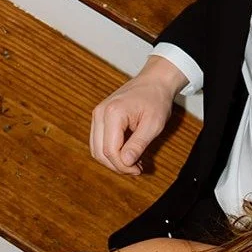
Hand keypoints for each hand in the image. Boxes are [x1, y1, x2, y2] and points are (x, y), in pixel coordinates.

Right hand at [89, 56, 186, 174]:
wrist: (154, 81)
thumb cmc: (156, 100)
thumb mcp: (153, 124)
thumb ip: (139, 144)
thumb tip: (126, 163)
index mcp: (113, 114)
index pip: (110, 151)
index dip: (123, 166)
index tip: (138, 170)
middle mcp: (100, 113)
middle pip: (99, 152)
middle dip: (117, 166)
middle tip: (136, 170)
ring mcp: (97, 114)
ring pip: (96, 149)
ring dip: (113, 161)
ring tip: (133, 164)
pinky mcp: (99, 117)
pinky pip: (99, 141)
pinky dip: (110, 152)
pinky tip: (127, 155)